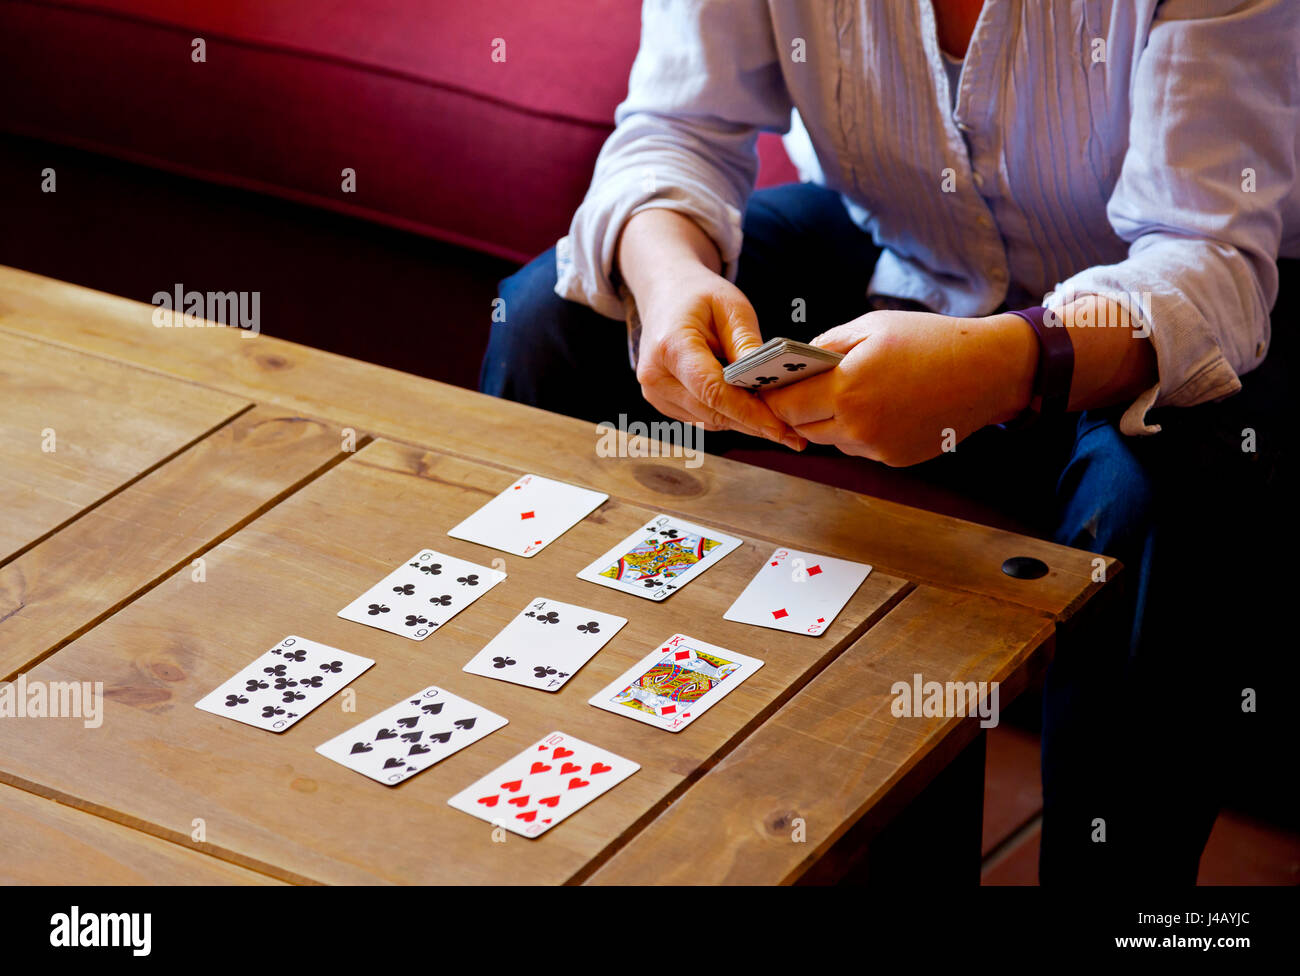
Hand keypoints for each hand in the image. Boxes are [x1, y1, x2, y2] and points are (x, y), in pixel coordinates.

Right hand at [616, 209, 803, 447]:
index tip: (780, 428)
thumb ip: (746, 344)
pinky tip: (751, 409)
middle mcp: (656, 376)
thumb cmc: (699, 295)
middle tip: (792, 433)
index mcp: (671, 346)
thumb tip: (768, 382)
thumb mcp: (731, 307)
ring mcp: (655, 393)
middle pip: (711, 412)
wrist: (664, 293)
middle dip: (753, 423)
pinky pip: (702, 418)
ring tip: (778, 421)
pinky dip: (728, 416)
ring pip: (708, 420)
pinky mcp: (662, 402)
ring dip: (742, 422)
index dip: (748, 413)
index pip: (712, 390)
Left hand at [762, 309, 1037, 465]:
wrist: (988, 371)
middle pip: (801, 428)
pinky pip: (858, 447)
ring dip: (824, 421)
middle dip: (794, 410)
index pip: (785, 405)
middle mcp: (859, 425)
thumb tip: (793, 363)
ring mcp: (877, 447)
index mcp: (847, 387)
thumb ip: (825, 347)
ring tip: (839, 395)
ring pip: (829, 440)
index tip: (766, 387)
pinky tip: (875, 407)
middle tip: (795, 391)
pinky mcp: (894, 459)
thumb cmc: (929, 340)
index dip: (772, 396)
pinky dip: (855, 430)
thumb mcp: (871, 327)